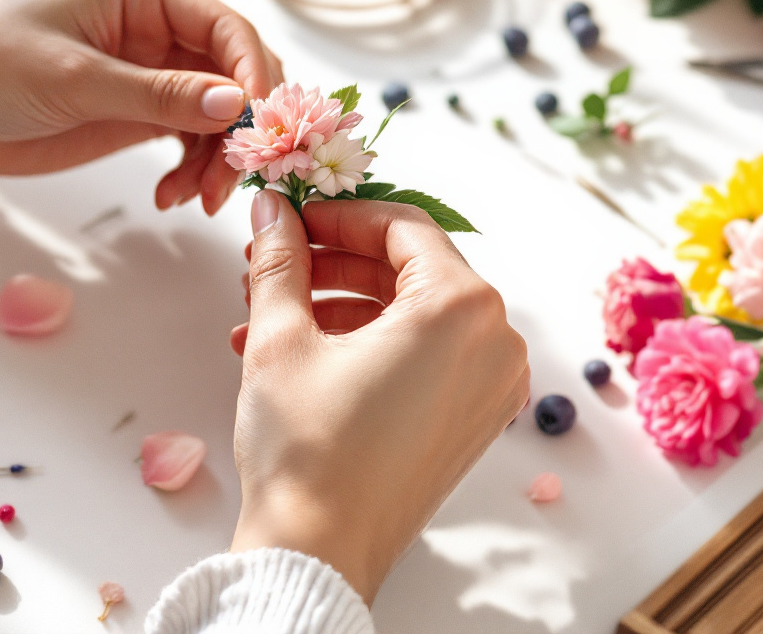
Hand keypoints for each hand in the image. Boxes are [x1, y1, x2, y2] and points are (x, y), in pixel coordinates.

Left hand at [0, 0, 281, 212]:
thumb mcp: (74, 79)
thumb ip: (158, 94)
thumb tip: (237, 106)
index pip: (226, 26)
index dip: (254, 73)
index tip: (260, 126)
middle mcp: (157, 28)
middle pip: (233, 72)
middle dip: (240, 126)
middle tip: (232, 178)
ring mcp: (152, 74)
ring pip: (218, 115)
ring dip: (217, 159)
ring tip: (196, 200)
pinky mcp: (139, 114)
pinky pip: (191, 140)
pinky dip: (193, 170)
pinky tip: (171, 196)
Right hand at [230, 192, 529, 602]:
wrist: (319, 555)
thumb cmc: (307, 449)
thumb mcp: (283, 335)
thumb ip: (280, 257)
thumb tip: (272, 206)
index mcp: (462, 310)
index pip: (401, 227)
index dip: (338, 215)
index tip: (293, 218)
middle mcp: (494, 342)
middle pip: (407, 267)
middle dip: (331, 261)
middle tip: (272, 261)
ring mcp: (489, 385)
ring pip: (410, 310)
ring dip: (339, 301)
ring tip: (268, 310)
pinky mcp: (471, 417)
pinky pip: (422, 351)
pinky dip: (366, 339)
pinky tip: (301, 347)